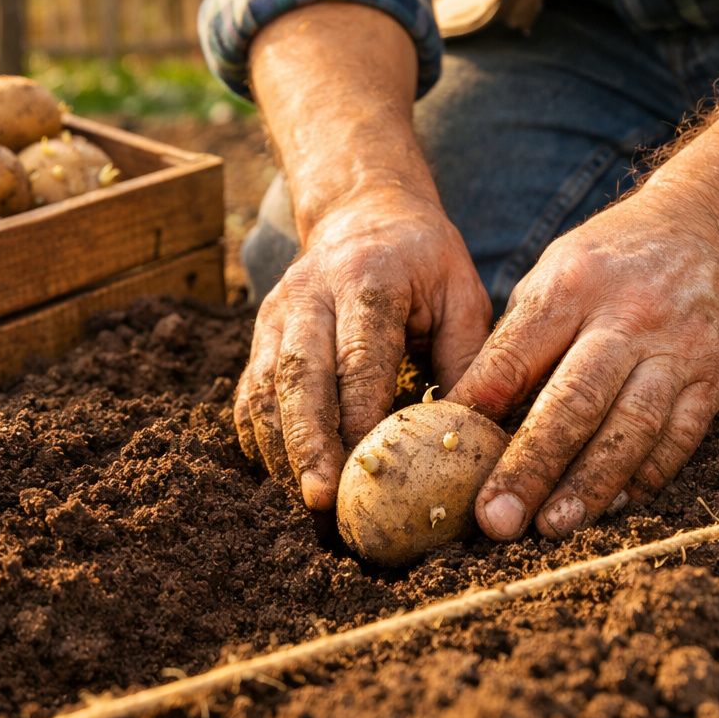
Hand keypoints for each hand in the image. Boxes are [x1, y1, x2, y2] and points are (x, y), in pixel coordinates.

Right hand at [236, 187, 491, 508]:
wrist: (363, 213)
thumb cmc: (425, 262)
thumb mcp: (462, 293)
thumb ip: (467, 358)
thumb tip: (470, 435)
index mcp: (367, 280)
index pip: (358, 355)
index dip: (359, 414)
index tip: (369, 466)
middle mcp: (310, 295)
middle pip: (298, 375)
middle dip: (307, 443)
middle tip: (320, 500)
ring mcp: (276, 315)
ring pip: (264, 389)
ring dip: (280, 451)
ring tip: (303, 504)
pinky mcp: (259, 335)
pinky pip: (248, 395)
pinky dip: (260, 440)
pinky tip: (283, 478)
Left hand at [448, 185, 718, 539]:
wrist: (710, 224)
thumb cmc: (611, 260)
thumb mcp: (556, 272)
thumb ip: (519, 339)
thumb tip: (469, 415)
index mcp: (572, 285)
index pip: (517, 352)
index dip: (480, 405)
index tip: (446, 449)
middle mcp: (627, 316)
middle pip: (574, 400)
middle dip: (531, 465)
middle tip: (495, 519)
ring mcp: (677, 348)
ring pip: (631, 428)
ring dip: (589, 485)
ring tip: (552, 526)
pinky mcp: (716, 376)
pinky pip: (679, 438)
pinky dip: (643, 477)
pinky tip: (611, 506)